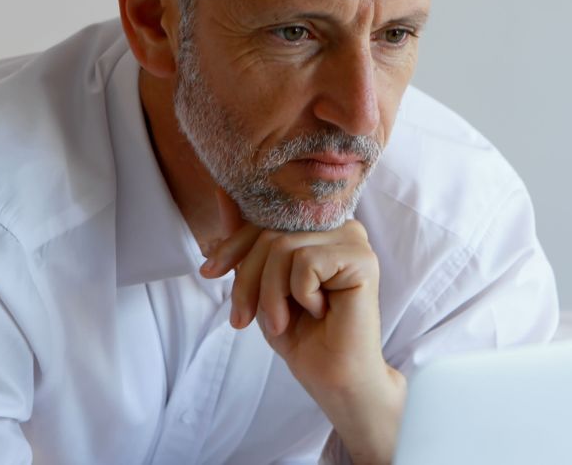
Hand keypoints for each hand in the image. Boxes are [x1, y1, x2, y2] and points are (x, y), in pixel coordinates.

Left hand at [200, 189, 404, 463]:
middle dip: (248, 280)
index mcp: (318, 227)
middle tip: (245, 318)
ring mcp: (353, 240)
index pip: (265, 219)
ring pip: (284, 247)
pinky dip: (300, 295)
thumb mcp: (262, 283)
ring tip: (283, 322)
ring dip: (271, 294)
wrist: (333, 377)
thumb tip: (223, 195)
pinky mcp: (362, 259)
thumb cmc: (302, 333)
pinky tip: (318, 312)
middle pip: (271, 233)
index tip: (209, 272)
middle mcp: (339, 226)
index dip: (233, 245)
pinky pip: (306, 262)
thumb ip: (248, 241)